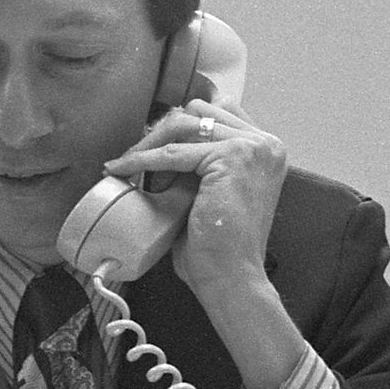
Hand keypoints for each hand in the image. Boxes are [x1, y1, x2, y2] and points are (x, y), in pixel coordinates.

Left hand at [103, 98, 286, 300]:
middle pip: (199, 111)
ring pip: (184, 124)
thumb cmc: (220, 247)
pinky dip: (142, 160)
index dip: (182, 126)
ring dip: (151, 142)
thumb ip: (201, 164)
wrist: (231, 277)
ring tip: (129, 164)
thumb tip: (162, 143)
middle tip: (137, 157)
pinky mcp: (231, 157)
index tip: (154, 144)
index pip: (218, 112)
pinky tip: (123, 169)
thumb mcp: (213, 192)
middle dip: (163, 132)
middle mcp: (265, 143)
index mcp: (266, 150)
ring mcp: (251, 147)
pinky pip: (172, 152)